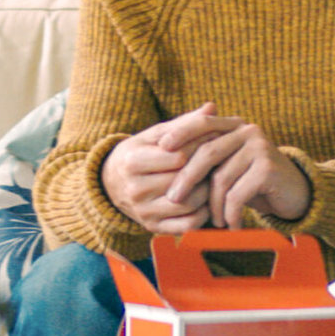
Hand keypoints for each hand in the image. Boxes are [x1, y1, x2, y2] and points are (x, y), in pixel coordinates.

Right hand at [102, 104, 240, 234]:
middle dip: (206, 169)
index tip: (215, 142)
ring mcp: (143, 211)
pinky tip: (206, 200)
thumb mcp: (156, 135)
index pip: (179, 156)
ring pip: (188, 203)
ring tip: (214, 178)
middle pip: (184, 179)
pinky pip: (187, 225)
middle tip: (222, 160)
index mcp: (133, 161)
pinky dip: (203, 214)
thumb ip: (184, 123)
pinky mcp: (153, 228)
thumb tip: (212, 107)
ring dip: (207, 192)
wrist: (112, 183)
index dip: (200, 148)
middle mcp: (135, 189)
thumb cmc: (142, 152)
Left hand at [167, 110, 311, 228]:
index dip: (181, 133)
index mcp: (236, 125)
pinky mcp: (268, 169)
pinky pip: (237, 194)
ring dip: (213, 205)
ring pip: (221, 178)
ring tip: (215, 221)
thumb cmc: (254, 181)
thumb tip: (164, 154)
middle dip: (187, 178)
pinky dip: (230, 214)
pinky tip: (231, 225)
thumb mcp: (230, 164)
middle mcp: (249, 131)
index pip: (204, 123)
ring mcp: (260, 148)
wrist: (295, 193)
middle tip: (174, 198)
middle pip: (208, 152)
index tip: (161, 149)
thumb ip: (207, 156)